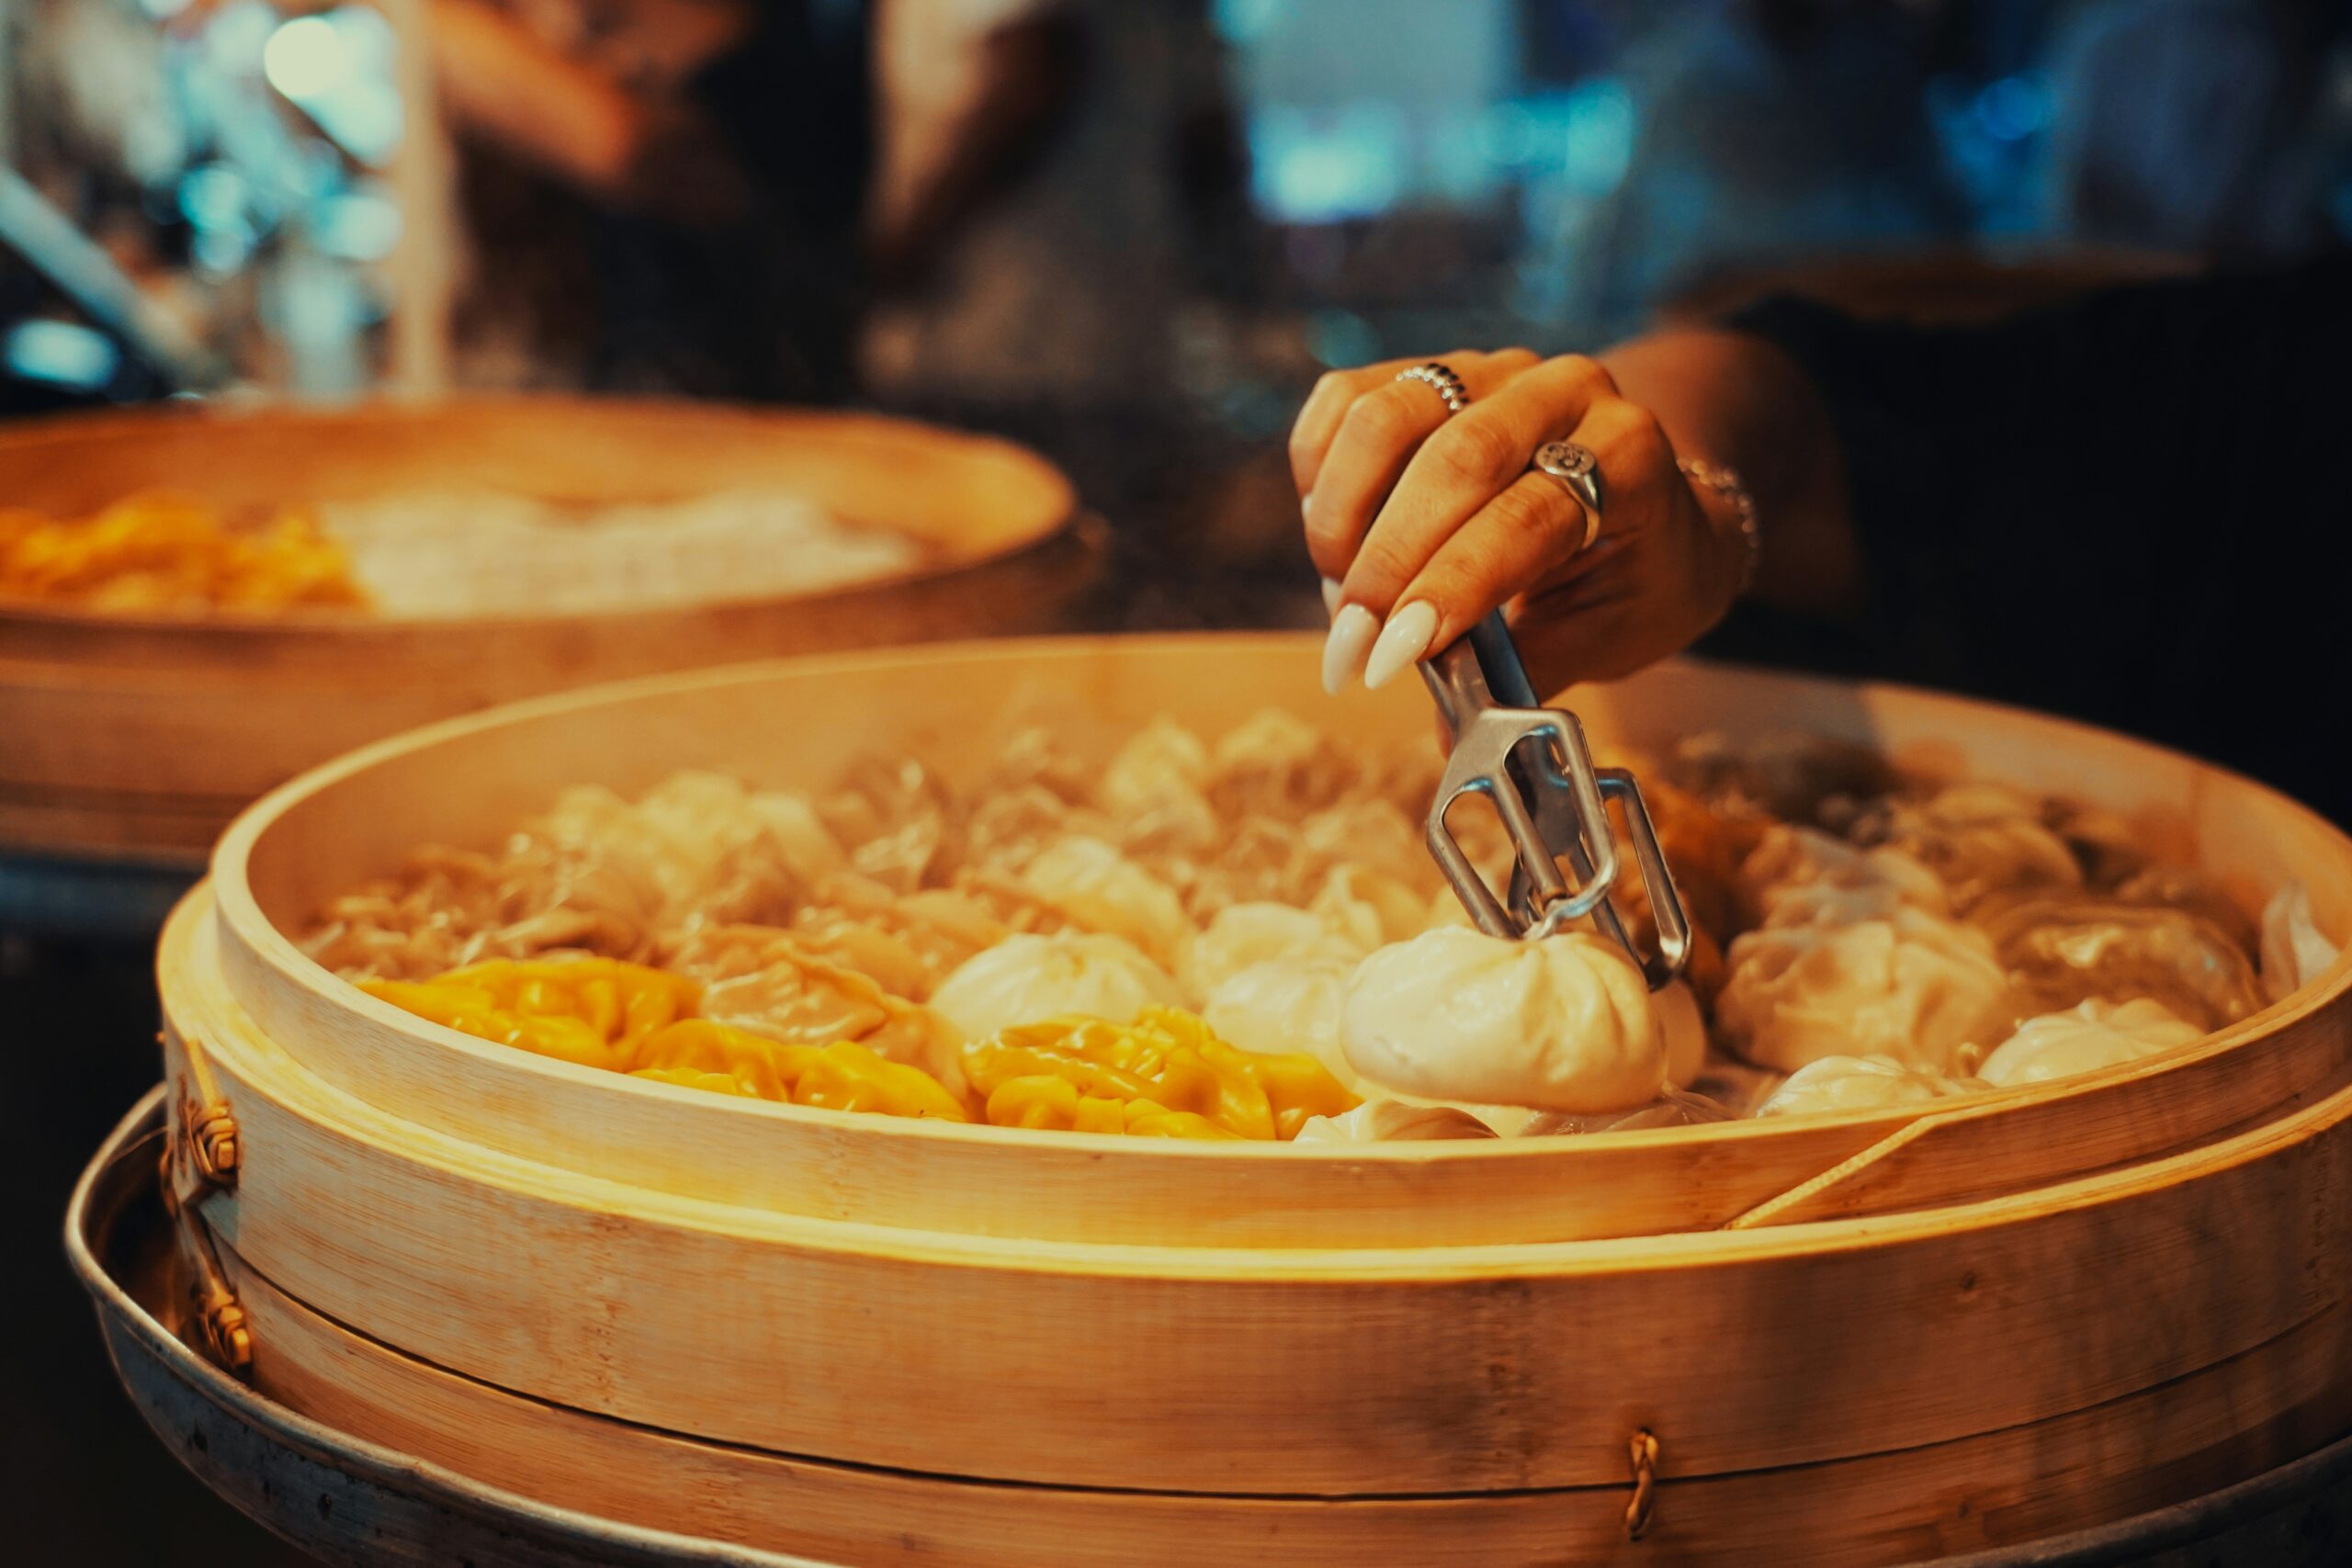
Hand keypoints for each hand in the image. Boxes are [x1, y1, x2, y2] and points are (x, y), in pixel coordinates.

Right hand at [1292, 350, 1748, 696]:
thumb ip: (1528, 672)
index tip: (1390, 658)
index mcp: (1630, 455)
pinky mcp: (1433, 371)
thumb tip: (1444, 735)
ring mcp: (1492, 371)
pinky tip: (1333, 538)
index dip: (1450, 588)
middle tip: (1349, 648)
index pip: (1526, 516)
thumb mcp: (1609, 634)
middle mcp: (1564, 392)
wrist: (1648, 505)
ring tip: (1342, 596)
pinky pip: (1346, 399)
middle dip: (1386, 564)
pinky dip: (1318, 470)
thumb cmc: (1631, 575)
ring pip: (1386, 417)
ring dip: (1341, 517)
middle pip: (1454, 458)